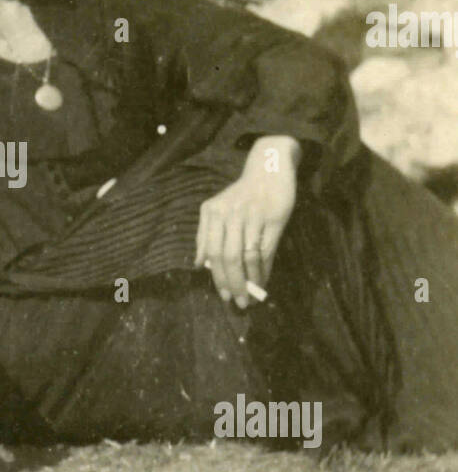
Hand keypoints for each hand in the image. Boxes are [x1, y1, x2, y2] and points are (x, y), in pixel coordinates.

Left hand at [194, 137, 299, 307]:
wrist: (268, 169)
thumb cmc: (241, 194)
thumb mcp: (216, 208)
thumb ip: (205, 234)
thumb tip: (198, 264)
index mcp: (213, 212)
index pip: (212, 252)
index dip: (217, 276)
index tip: (223, 295)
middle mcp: (230, 214)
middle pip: (229, 257)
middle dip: (233, 283)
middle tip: (237, 302)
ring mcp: (253, 216)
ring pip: (248, 256)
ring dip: (250, 281)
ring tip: (251, 297)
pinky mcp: (274, 219)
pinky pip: (266, 250)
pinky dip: (264, 270)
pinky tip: (263, 281)